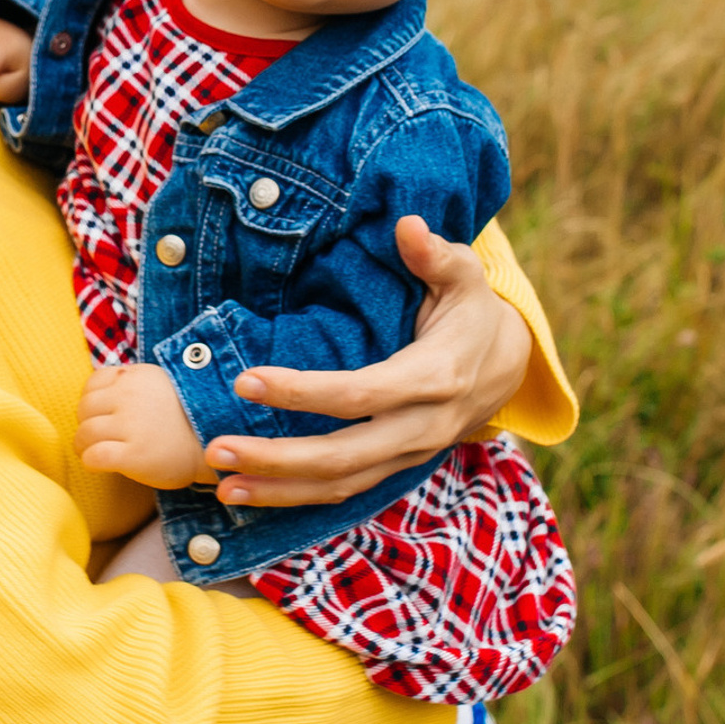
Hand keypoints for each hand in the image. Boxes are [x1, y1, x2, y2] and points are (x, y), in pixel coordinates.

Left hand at [76, 364, 215, 490]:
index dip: (92, 400)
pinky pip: (94, 456)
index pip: (93, 382)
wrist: (216, 447)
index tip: (100, 414)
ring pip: (85, 433)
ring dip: (84, 446)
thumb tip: (100, 392)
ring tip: (94, 452)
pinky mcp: (133, 455)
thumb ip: (133, 383)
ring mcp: (131, 425)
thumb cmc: (187, 420)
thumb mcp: (162, 385)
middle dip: (86, 424)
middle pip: (84, 408)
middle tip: (95, 438)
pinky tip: (99, 465)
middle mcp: (130, 396)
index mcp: (137, 376)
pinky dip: (90, 462)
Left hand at [203, 217, 531, 507]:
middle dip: (278, 457)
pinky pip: (345, 491)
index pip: (361, 394)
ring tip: (223, 485)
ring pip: (342, 485)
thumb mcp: (464, 277)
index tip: (247, 381)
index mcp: (435, 378)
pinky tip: (252, 494)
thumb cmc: (471, 311)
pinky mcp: (396, 466)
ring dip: (280, 489)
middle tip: (217, 449)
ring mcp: (410, 455)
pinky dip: (298, 498)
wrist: (507, 365)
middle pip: (344, 456)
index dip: (303, 393)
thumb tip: (408, 226)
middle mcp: (423, 427)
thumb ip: (436, 254)